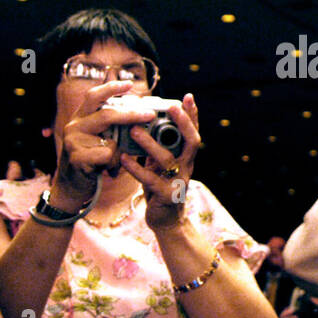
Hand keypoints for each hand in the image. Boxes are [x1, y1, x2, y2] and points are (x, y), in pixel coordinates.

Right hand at [49, 79, 153, 208]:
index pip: (94, 96)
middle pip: (106, 114)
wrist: (71, 187)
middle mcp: (74, 126)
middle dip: (131, 114)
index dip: (112, 88)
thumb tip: (142, 114)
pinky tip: (107, 171)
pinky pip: (106, 156)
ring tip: (115, 161)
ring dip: (119, 153)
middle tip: (150, 115)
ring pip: (109, 141)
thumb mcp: (101, 140)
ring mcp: (73, 141)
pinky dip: (113, 164)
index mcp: (81, 118)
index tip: (130, 84)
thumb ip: (114, 128)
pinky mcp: (76, 157)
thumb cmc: (92, 161)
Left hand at [119, 93, 200, 230]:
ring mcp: (179, 182)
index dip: (192, 115)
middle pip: (192, 141)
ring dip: (150, 143)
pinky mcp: (167, 196)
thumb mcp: (160, 165)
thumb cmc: (160, 187)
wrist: (165, 221)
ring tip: (134, 130)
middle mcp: (187, 167)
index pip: (193, 132)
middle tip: (171, 107)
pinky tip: (124, 158)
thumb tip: (144, 123)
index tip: (188, 96)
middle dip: (183, 122)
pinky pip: (151, 180)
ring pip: (167, 159)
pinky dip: (136, 168)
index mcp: (185, 157)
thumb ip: (158, 147)